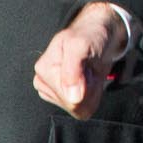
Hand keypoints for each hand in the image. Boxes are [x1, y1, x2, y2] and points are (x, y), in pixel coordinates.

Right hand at [31, 2, 128, 118]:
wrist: (99, 34)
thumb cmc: (89, 35)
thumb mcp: (81, 45)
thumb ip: (74, 71)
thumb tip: (72, 98)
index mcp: (43, 70)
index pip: (71, 99)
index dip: (87, 85)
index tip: (87, 65)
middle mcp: (44, 84)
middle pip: (75, 106)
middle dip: (90, 88)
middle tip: (89, 68)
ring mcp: (53, 92)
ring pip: (80, 108)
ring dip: (92, 91)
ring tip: (88, 71)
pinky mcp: (63, 98)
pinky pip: (83, 108)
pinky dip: (92, 94)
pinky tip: (89, 78)